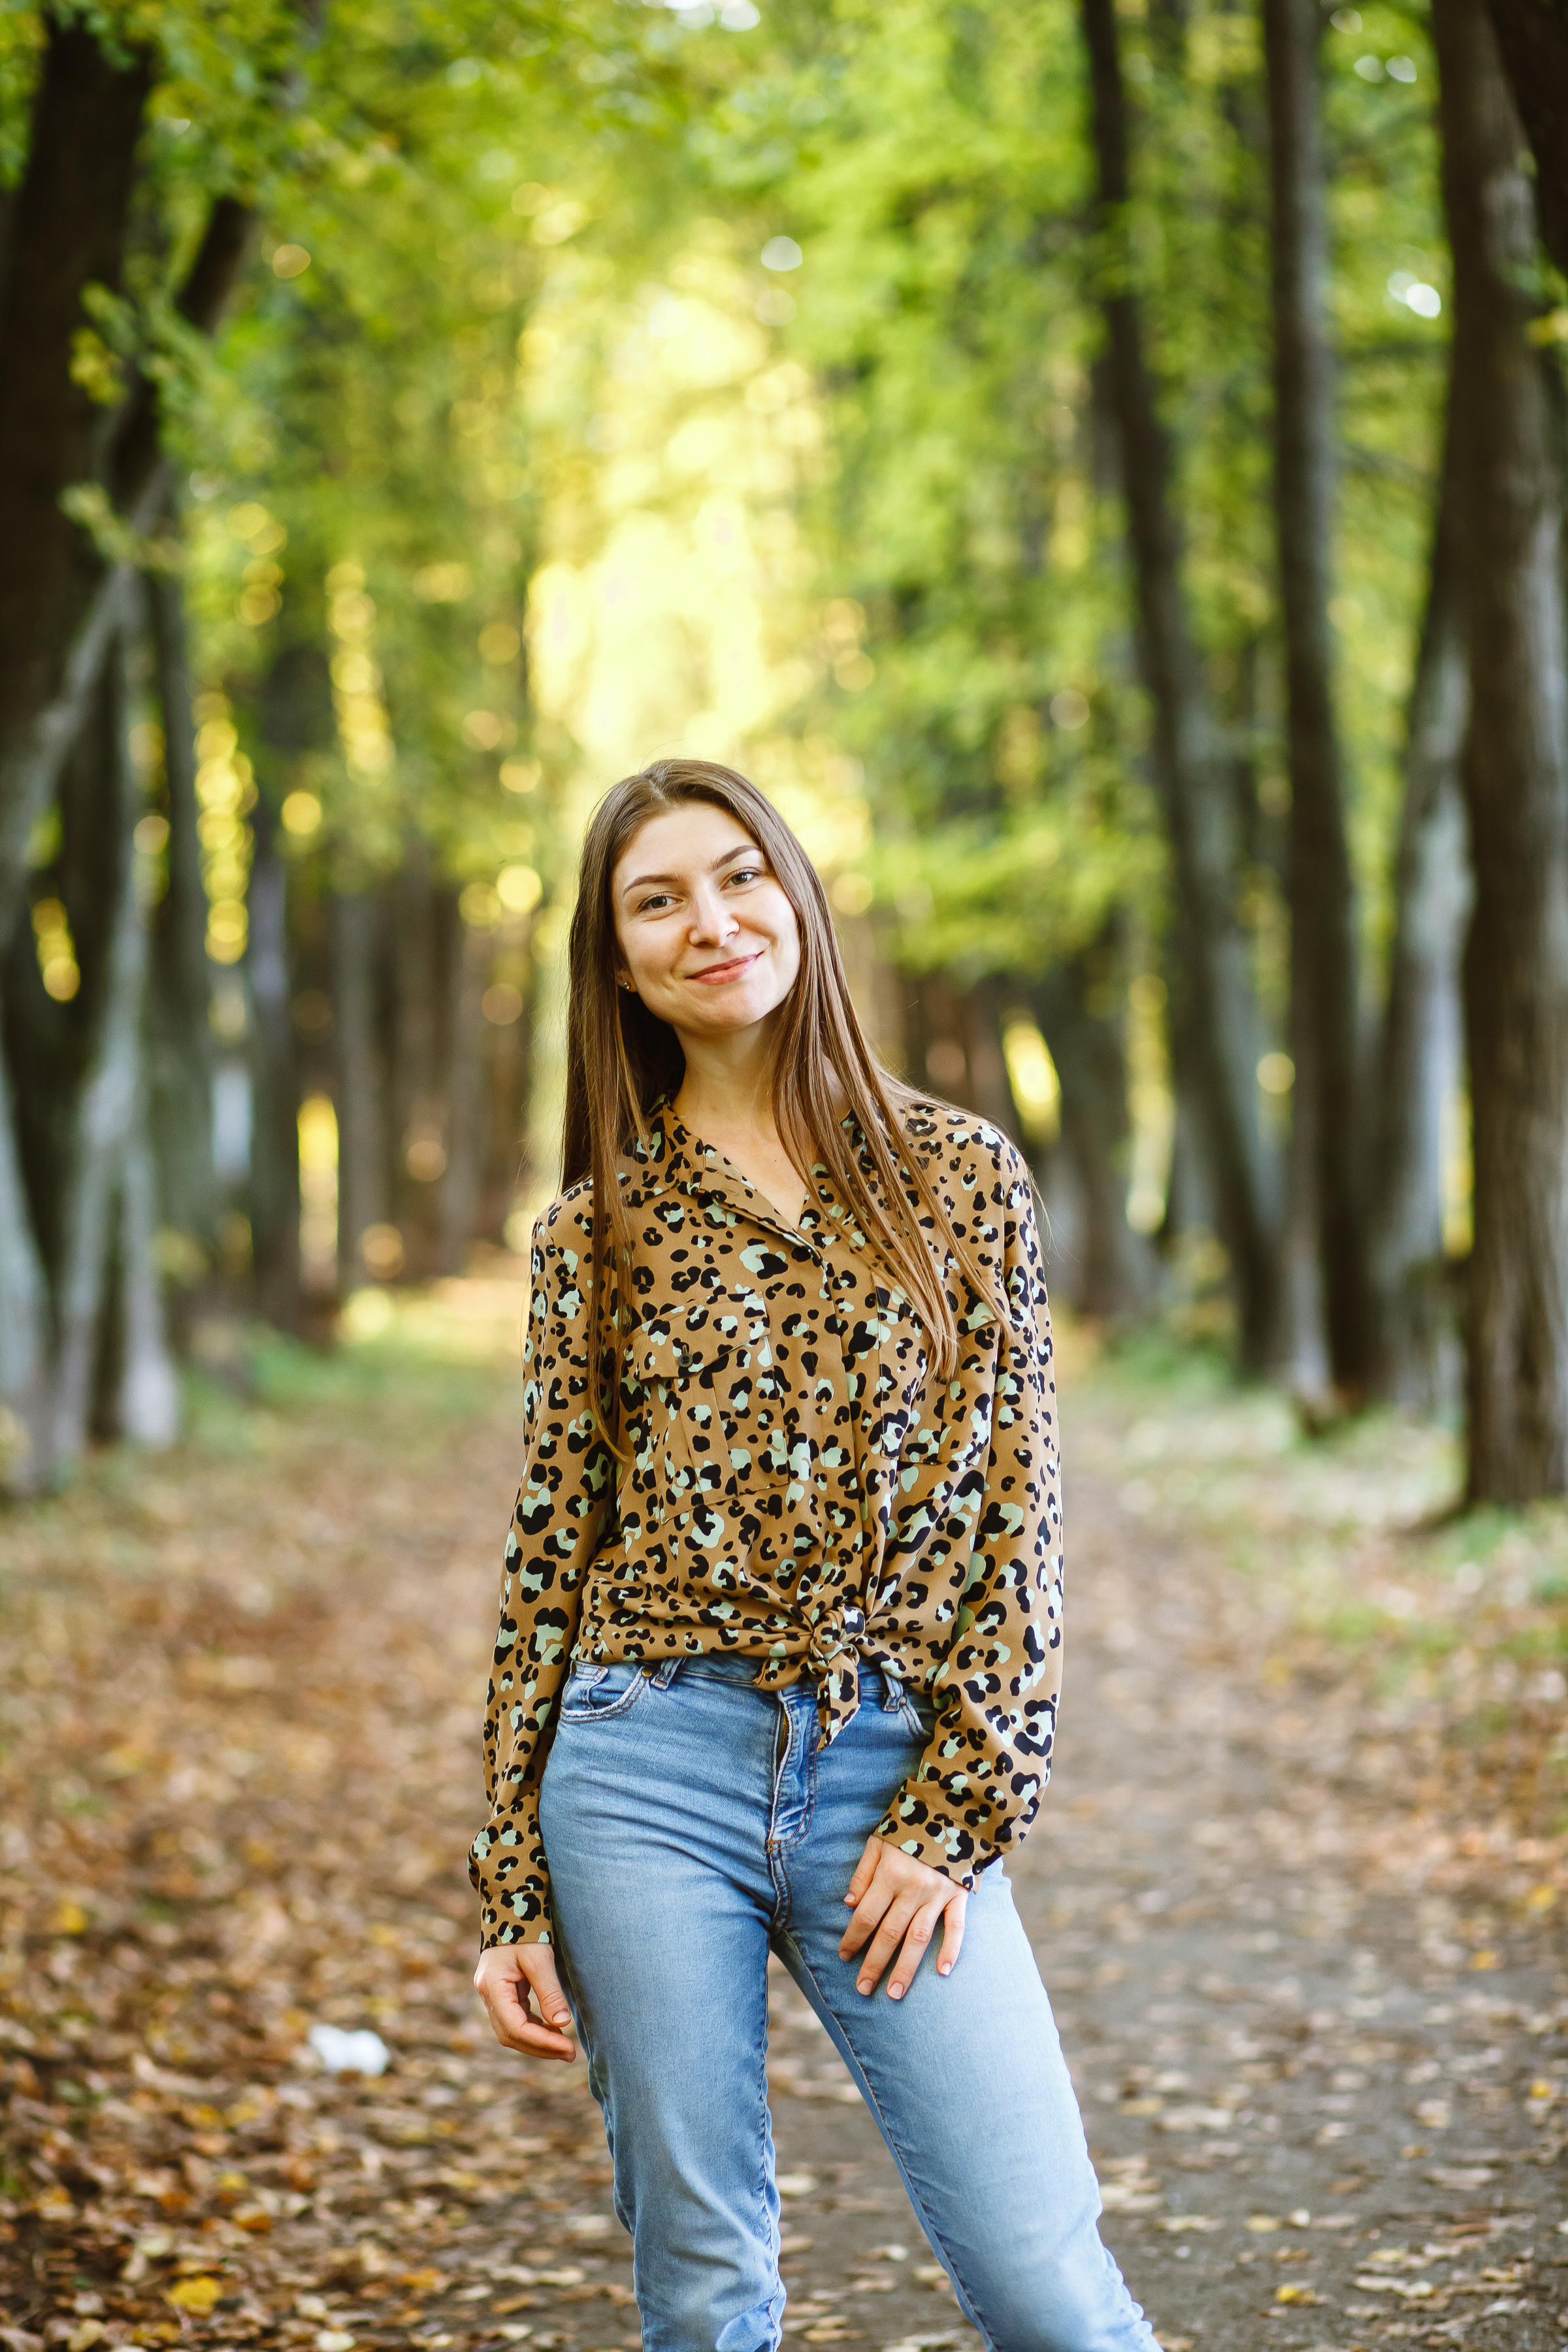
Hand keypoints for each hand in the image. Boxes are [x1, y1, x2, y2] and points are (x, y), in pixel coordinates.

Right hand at [473, 1941, 577, 2060]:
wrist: (512, 1905)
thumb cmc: (526, 1929)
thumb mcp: (540, 1958)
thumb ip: (550, 1992)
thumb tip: (563, 2025)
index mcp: (492, 1986)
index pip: (515, 2027)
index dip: (541, 2041)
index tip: (567, 2047)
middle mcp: (487, 1994)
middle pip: (510, 2034)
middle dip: (540, 2047)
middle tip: (569, 2053)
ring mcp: (491, 1994)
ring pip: (511, 2030)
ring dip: (537, 2040)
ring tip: (564, 2046)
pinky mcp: (501, 1991)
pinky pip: (515, 2018)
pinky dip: (533, 2027)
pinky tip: (553, 2029)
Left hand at [839, 1835, 966, 1999]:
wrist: (952, 1807)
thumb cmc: (909, 1824)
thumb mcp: (879, 1841)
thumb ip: (863, 1873)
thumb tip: (849, 1904)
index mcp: (890, 1874)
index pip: (865, 1915)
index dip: (852, 1938)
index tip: (844, 1956)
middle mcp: (913, 1888)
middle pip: (890, 1933)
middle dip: (874, 1963)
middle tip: (864, 1989)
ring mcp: (938, 1894)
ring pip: (918, 1937)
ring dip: (906, 1967)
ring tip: (895, 1992)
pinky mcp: (959, 1894)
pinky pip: (956, 1926)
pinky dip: (950, 1949)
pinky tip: (942, 1972)